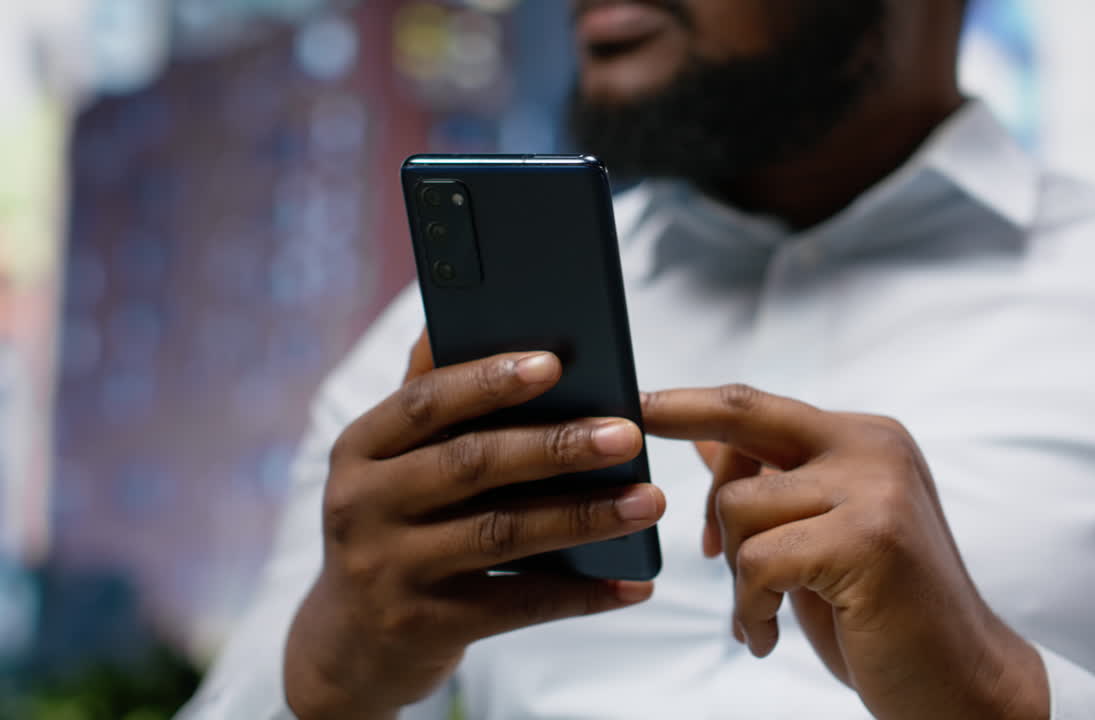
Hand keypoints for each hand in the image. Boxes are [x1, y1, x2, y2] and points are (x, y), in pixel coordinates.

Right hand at [283, 331, 665, 719]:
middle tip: (627, 435)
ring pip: (502, 534)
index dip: (488, 381)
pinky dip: (581, 595)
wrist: (349, 649)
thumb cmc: (392, 530)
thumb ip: (427, 401)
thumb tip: (461, 316)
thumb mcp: (387, 466)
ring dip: (584, 516)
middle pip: (472, 465)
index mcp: (360, 449)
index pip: (424, 402)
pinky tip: (632, 584)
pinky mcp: (426, 627)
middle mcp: (363, 506)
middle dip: (556, 447)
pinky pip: (518, 605)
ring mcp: (391, 571)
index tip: (555, 363)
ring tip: (649, 500)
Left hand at [644, 385, 1047, 719]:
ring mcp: (874, 487)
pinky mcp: (870, 538)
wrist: (963, 682)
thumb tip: (706, 436)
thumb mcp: (820, 537)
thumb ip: (772, 482)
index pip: (756, 404)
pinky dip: (749, 607)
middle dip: (690, 455)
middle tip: (690, 535)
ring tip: (761, 615)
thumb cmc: (885, 613)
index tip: (634, 402)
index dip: (687, 404)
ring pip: (740, 505)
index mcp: (863, 439)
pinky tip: (769, 638)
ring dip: (734, 576)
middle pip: (740, 423)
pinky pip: (760, 561)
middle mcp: (871, 446)